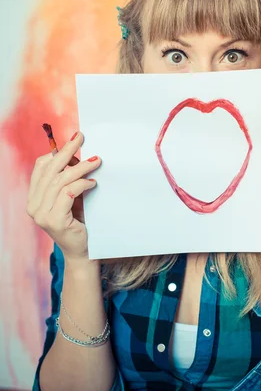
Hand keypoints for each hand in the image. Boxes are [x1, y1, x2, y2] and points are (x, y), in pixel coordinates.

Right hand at [27, 132, 101, 261]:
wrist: (82, 252)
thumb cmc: (79, 222)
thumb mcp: (70, 198)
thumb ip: (67, 180)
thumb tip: (77, 153)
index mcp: (33, 198)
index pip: (40, 168)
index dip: (56, 152)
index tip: (74, 140)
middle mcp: (33, 206)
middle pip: (50, 171)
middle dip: (67, 151)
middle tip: (82, 138)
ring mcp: (42, 215)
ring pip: (60, 181)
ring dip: (80, 168)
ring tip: (96, 161)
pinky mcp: (55, 221)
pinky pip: (68, 193)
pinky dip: (82, 184)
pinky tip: (94, 183)